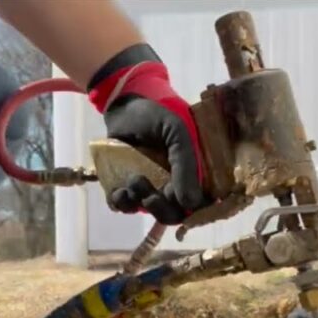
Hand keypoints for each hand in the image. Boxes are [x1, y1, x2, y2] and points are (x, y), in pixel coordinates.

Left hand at [88, 45, 207, 224]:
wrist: (122, 102)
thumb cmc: (155, 113)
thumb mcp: (176, 132)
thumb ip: (186, 166)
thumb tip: (190, 204)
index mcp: (194, 172)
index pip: (200, 204)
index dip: (190, 210)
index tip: (176, 200)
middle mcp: (175, 183)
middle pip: (173, 214)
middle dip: (159, 208)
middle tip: (147, 192)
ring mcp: (151, 186)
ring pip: (150, 212)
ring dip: (139, 203)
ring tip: (132, 180)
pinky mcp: (127, 186)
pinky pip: (125, 207)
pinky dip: (120, 203)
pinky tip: (118, 190)